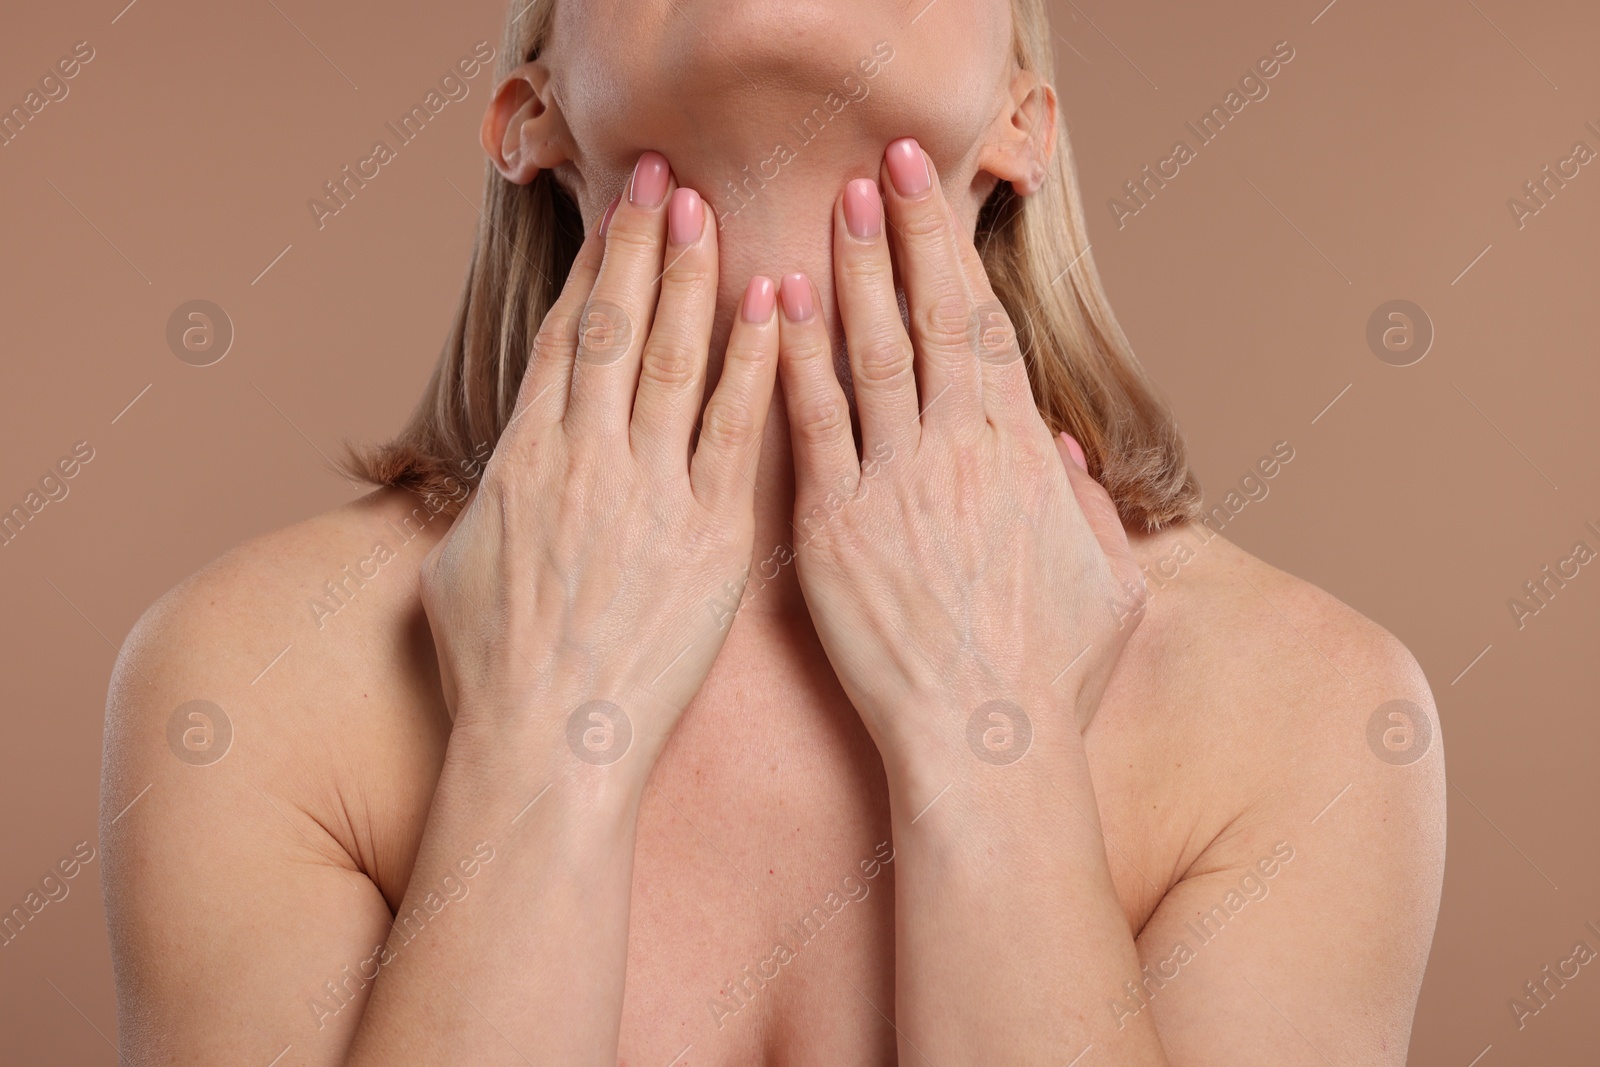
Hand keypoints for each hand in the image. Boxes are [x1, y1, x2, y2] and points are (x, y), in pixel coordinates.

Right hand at [419, 152, 779, 774]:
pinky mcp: (709, 539)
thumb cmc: (494, 675)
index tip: (614, 214)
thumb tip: (500, 471)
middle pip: (614, 329)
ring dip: (691, 281)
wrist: (547, 749)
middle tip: (666, 176)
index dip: (592, 269)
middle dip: (641, 246)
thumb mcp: (457, 571)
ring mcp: (648, 496)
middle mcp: (583, 462)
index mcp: (522, 462)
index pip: (563, 340)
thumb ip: (486, 503)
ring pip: (670, 362)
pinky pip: (733, 434)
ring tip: (708, 214)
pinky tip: (773, 310)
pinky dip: (753, 366)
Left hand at [774, 138, 1145, 784]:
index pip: (987, 333)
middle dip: (907, 234)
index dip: (956, 258)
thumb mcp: (1108, 586)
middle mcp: (961, 453)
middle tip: (882, 162)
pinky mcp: (837, 529)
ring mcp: (896, 486)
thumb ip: (1088, 506)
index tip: (934, 200)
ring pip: (872, 354)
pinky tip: (776, 306)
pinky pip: (813, 426)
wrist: (985, 746)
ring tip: (834, 204)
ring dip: (852, 274)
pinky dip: (796, 361)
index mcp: (1023, 459)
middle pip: (932, 321)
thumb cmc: (1050, 679)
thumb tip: (1064, 447)